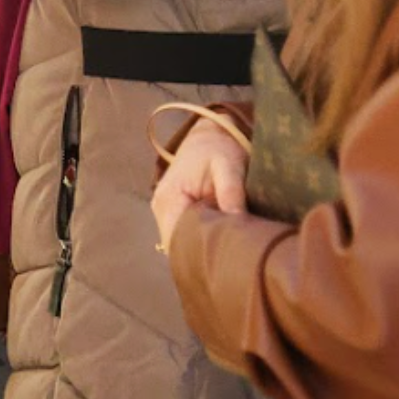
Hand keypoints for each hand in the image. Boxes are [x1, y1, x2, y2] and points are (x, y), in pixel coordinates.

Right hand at [151, 121, 249, 251]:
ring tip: (226, 256)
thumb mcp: (229, 166)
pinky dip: (198, 242)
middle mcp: (161, 208)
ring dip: (199, 250)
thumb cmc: (219, 149)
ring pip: (179, 242)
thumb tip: (238, 226)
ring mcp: (165, 211)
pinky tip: (217, 246)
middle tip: (230, 263)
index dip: (198, 255)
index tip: (224, 262)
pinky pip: (183, 235)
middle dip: (200, 256)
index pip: (176, 240)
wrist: (210, 135)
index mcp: (169, 198)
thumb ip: (231, 193)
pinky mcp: (173, 212)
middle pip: (177, 246)